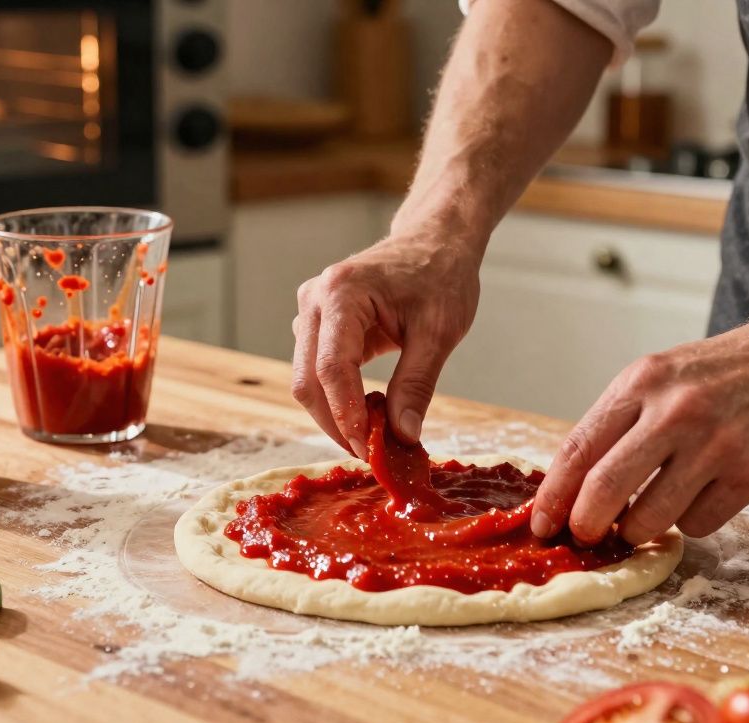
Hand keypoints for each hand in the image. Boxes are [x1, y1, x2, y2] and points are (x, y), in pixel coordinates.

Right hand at [292, 235, 480, 455]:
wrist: (435, 242)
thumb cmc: (440, 275)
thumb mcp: (439, 332)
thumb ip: (417, 384)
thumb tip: (402, 436)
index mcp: (342, 293)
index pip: (331, 368)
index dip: (347, 415)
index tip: (370, 449)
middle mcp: (315, 300)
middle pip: (308, 380)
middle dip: (336, 423)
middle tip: (371, 453)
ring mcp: (311, 311)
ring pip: (308, 380)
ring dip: (335, 413)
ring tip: (375, 435)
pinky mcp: (318, 324)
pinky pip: (317, 370)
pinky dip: (338, 398)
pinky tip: (369, 411)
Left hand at [531, 309, 748, 544]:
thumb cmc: (724, 372)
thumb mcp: (659, 376)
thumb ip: (618, 422)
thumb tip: (572, 485)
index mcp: (640, 384)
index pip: (577, 450)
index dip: (553, 496)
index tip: (542, 524)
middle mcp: (674, 412)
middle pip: (605, 490)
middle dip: (586, 525)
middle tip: (585, 537)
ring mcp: (715, 445)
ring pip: (652, 518)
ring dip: (639, 530)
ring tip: (646, 516)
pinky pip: (699, 523)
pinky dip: (690, 522)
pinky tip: (700, 496)